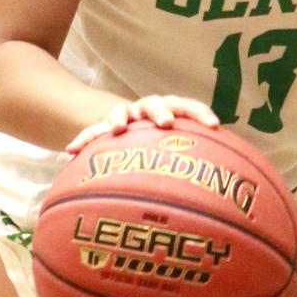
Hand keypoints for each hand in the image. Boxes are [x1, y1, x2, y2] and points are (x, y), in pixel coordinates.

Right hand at [64, 93, 219, 156]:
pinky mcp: (103, 128)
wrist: (126, 127)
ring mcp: (124, 116)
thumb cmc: (159, 146)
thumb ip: (195, 161)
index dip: (201, 112)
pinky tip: (70, 151)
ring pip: (121, 111)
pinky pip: (91, 132)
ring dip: (120, 117)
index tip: (214, 125)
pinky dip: (83, 139)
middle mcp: (147, 109)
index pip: (189, 105)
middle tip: (167, 123)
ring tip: (117, 128)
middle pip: (156, 104)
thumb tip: (226, 192)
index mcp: (171, 111)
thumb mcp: (176, 150)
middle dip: (161, 111)